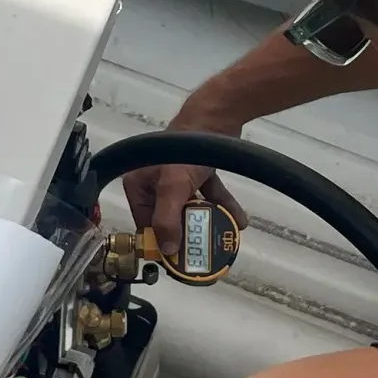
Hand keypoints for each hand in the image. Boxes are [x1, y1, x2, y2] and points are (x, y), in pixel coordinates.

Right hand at [121, 90, 248, 256]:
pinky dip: (222, 206)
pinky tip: (239, 220)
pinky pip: (208, 195)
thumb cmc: (185, 152)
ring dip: (209, 223)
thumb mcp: (173, 188)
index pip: (145, 224)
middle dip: (188, 234)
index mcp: (138, 185)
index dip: (161, 243)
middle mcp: (154, 182)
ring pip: (191, 208)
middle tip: (205, 252)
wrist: (216, 116)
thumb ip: (167, 221)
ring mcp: (176, 176)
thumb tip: (167, 251)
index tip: (179, 261)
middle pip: (169, 218)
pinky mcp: (197, 171)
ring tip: (226, 237)